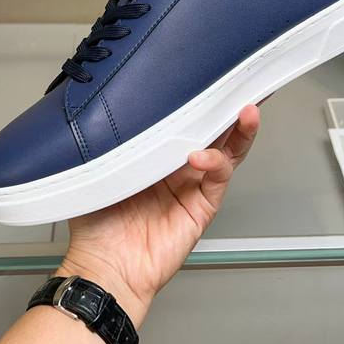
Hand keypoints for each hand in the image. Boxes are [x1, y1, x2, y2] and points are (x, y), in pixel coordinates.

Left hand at [57, 104, 259, 326]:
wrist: (106, 266)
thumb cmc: (97, 224)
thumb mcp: (98, 170)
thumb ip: (111, 141)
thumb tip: (112, 106)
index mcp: (154, 154)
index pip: (183, 121)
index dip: (198, 100)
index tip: (207, 76)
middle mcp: (177, 166)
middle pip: (213, 131)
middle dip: (229, 107)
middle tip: (242, 83)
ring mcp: (192, 186)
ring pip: (226, 150)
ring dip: (239, 130)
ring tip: (246, 110)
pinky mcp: (202, 206)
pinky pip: (217, 177)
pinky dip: (214, 163)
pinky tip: (201, 156)